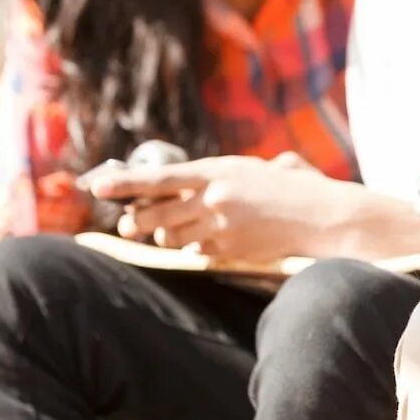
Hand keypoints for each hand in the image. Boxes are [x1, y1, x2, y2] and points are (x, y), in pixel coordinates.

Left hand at [88, 152, 362, 261]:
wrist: (322, 217)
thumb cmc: (296, 188)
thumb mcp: (261, 167)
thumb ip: (227, 173)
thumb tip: (206, 180)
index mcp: (217, 170)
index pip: (158, 178)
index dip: (124, 183)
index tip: (96, 185)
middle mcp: (213, 198)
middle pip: (153, 215)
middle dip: (136, 221)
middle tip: (129, 223)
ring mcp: (219, 227)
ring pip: (170, 238)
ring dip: (168, 236)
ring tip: (181, 229)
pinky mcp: (228, 251)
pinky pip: (196, 252)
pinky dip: (198, 248)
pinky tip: (217, 239)